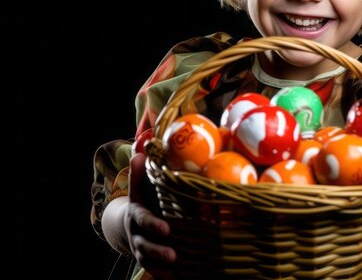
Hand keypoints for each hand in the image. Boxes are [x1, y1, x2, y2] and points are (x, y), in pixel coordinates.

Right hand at [125, 152, 176, 277]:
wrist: (128, 225)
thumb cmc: (142, 201)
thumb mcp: (139, 187)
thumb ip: (141, 172)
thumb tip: (142, 149)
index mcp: (136, 215)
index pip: (143, 220)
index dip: (153, 225)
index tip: (167, 229)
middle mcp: (137, 234)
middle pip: (145, 245)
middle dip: (158, 251)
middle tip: (174, 255)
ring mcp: (142, 249)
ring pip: (149, 261)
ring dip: (161, 266)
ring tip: (177, 269)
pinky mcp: (149, 261)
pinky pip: (155, 272)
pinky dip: (164, 277)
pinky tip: (179, 279)